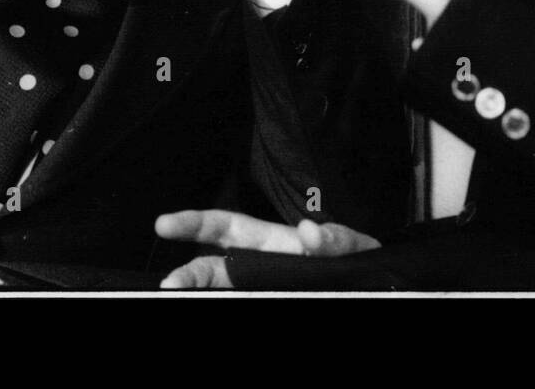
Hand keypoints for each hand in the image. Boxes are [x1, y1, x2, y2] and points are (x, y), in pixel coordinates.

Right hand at [155, 209, 379, 287]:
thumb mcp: (349, 245)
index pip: (227, 228)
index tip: (164, 224)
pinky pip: (242, 309)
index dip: (195, 224)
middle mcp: (258, 270)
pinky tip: (211, 309)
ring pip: (221, 295)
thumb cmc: (353, 262)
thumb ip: (333, 238)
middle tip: (167, 284)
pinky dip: (228, 310)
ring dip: (203, 295)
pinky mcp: (270, 309)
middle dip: (188, 274)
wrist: (371, 291)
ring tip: (183, 300)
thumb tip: (308, 231)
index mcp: (272, 243)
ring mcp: (262, 292)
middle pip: (212, 268)